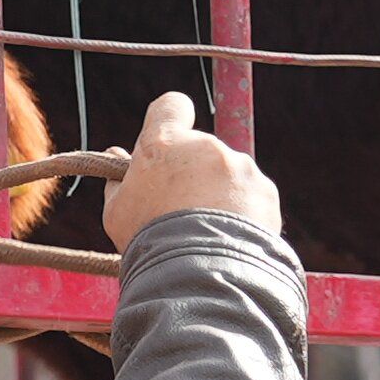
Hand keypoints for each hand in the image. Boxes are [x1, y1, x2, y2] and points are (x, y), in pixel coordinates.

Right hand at [106, 91, 280, 240]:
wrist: (199, 274)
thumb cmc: (150, 242)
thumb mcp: (117, 212)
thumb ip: (117, 180)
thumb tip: (115, 155)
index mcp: (164, 143)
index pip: (171, 106)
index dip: (172, 119)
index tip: (171, 142)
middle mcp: (205, 146)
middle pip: (201, 149)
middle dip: (194, 171)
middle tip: (183, 210)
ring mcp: (239, 166)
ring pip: (228, 174)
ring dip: (221, 194)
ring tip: (209, 232)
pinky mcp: (264, 190)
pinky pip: (251, 196)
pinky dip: (244, 212)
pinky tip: (231, 238)